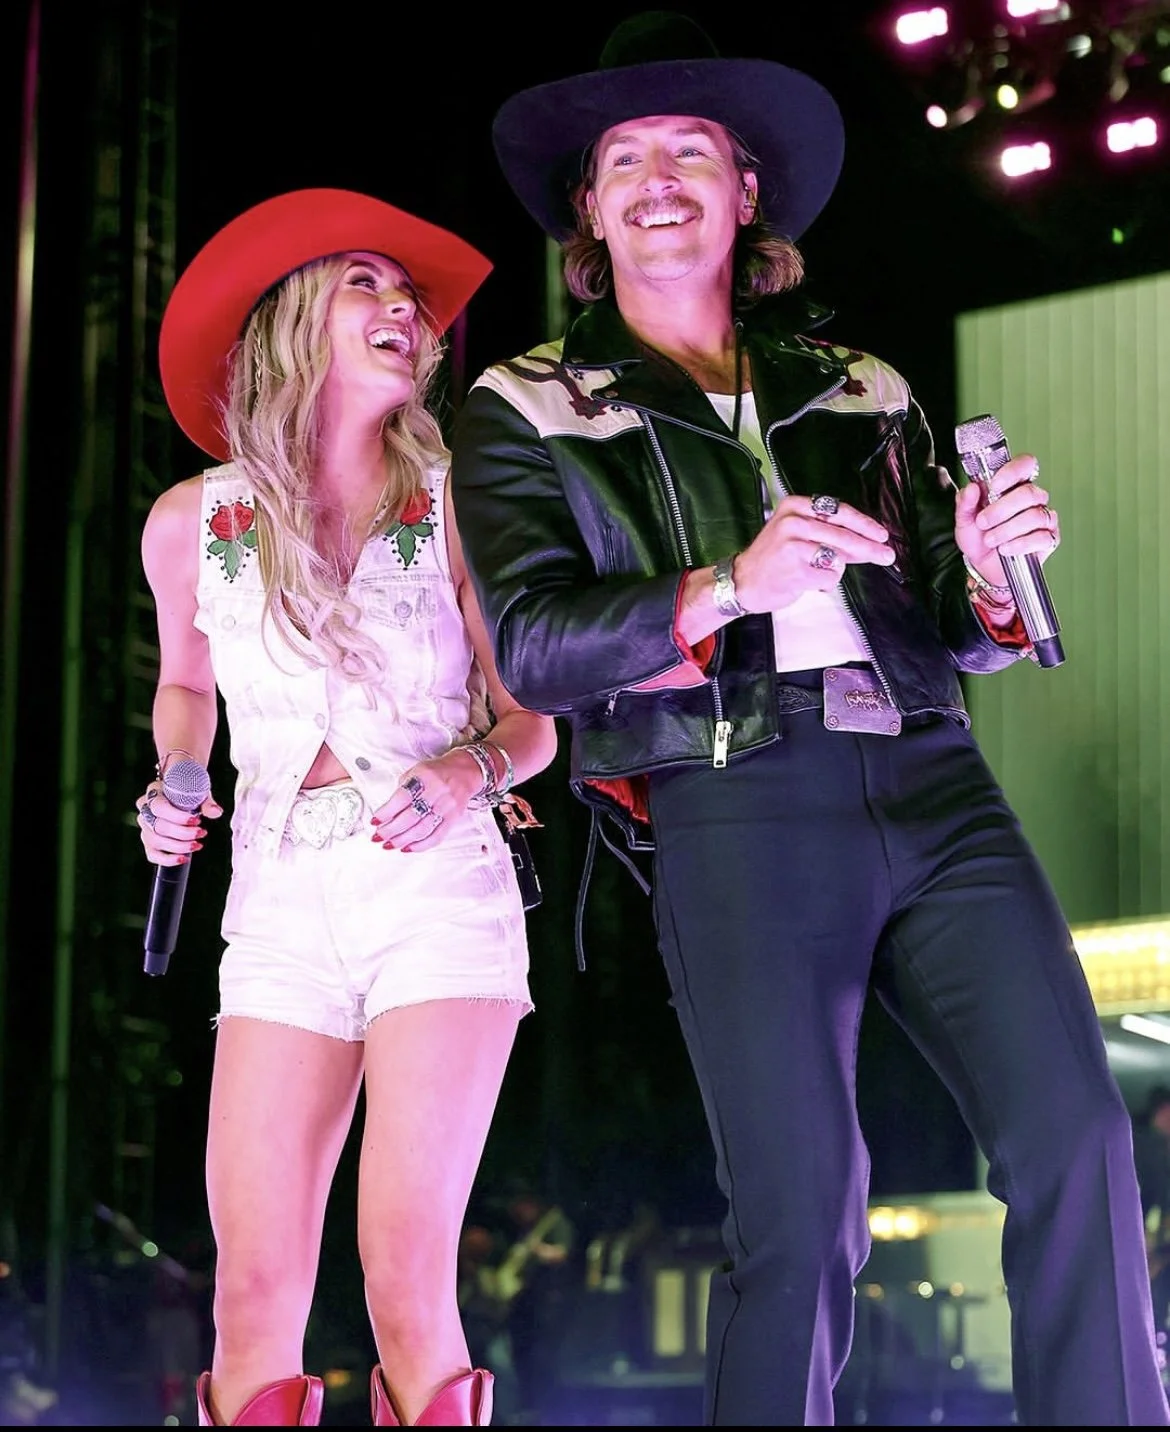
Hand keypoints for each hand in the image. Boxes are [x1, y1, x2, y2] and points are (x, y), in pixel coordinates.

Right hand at [136, 783, 219, 866]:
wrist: (181, 799)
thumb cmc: (188, 794)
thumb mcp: (198, 793)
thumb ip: (206, 803)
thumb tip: (216, 812)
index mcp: (154, 793)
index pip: (160, 807)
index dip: (178, 817)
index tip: (197, 820)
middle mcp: (145, 810)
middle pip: (159, 827)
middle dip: (183, 833)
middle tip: (202, 833)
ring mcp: (145, 827)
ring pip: (156, 841)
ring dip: (179, 846)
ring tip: (197, 844)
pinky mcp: (148, 842)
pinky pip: (152, 855)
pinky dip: (168, 860)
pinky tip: (184, 858)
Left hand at [371, 748, 485, 851]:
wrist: (465, 771)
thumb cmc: (438, 772)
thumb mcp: (416, 771)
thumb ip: (403, 789)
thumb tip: (388, 811)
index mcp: (424, 778)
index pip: (402, 798)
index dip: (386, 812)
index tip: (375, 821)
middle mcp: (436, 792)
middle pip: (410, 817)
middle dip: (391, 830)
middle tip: (379, 836)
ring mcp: (446, 807)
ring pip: (422, 829)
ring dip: (402, 840)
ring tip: (390, 844)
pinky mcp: (453, 818)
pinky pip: (437, 836)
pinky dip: (421, 845)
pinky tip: (408, 847)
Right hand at [733, 493, 894, 611]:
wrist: (743, 581)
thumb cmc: (771, 558)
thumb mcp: (796, 533)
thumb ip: (828, 533)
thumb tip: (867, 540)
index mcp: (795, 506)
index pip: (839, 512)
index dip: (864, 524)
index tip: (881, 534)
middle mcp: (794, 522)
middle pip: (844, 535)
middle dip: (869, 548)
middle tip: (886, 555)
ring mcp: (793, 546)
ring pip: (839, 557)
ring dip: (835, 569)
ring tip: (817, 571)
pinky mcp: (795, 570)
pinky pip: (829, 577)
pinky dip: (825, 583)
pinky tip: (808, 581)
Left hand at [955, 453, 1058, 586]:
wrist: (984, 567)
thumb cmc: (979, 538)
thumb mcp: (964, 520)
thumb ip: (965, 503)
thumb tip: (971, 487)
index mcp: (1013, 487)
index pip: (1025, 465)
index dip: (1012, 472)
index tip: (994, 485)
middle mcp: (1032, 499)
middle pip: (1029, 493)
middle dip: (1002, 509)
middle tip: (983, 522)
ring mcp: (1043, 518)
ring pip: (1035, 515)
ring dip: (1007, 529)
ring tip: (991, 540)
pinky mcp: (1049, 539)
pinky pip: (1041, 537)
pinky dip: (1020, 544)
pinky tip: (1005, 549)